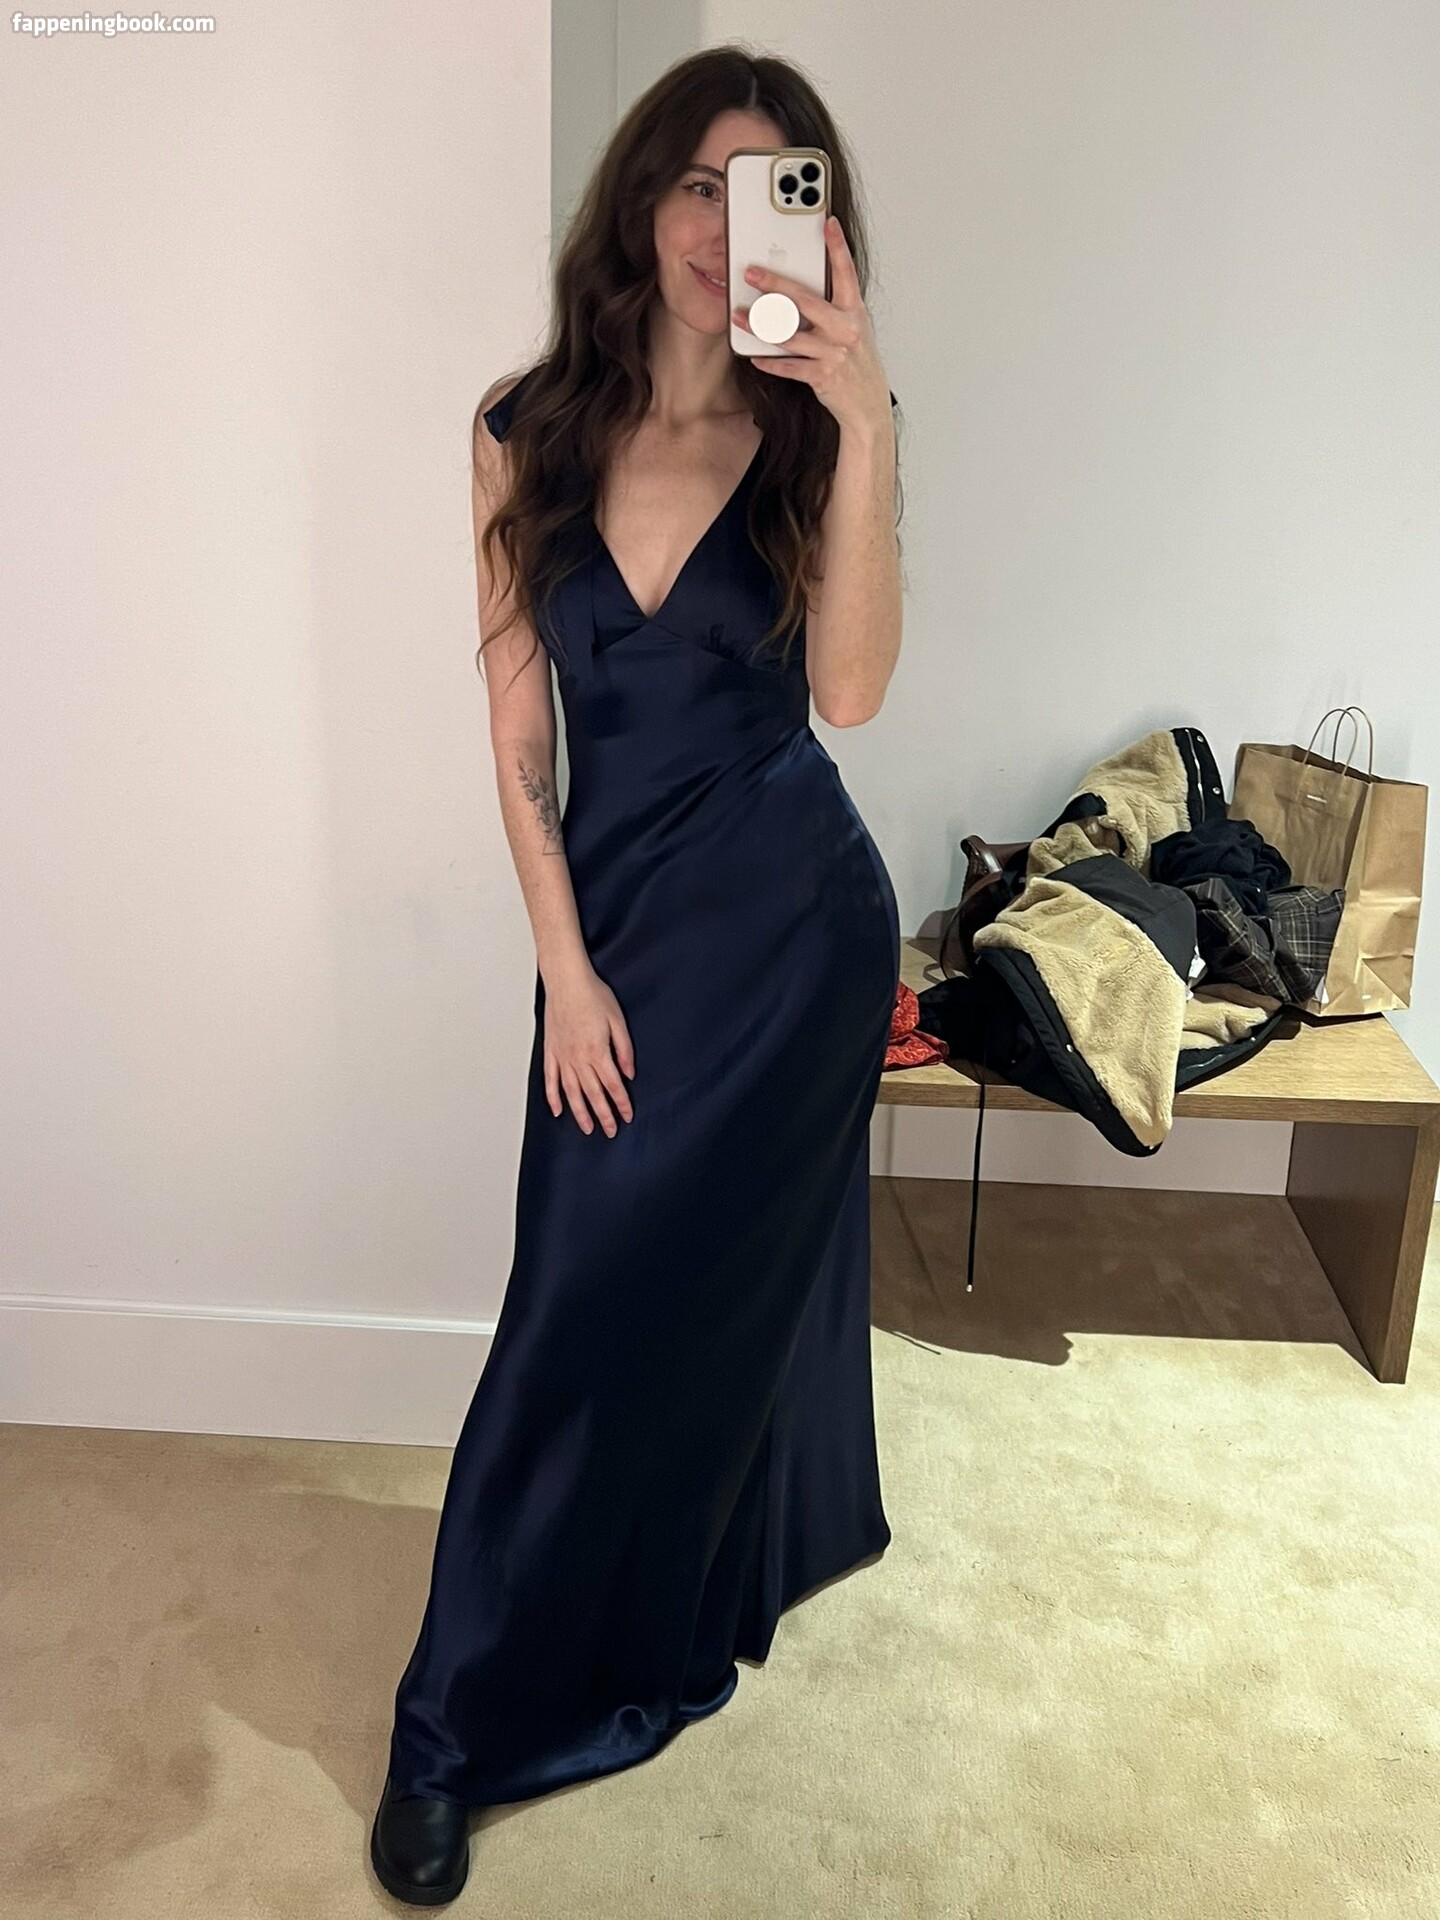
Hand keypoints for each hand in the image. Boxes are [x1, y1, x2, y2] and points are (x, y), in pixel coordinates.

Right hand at [542, 963, 634, 1135]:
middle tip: (610, 1131)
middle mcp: (578, 1058)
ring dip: (580, 1113)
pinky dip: (553, 1097)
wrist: (567, 981)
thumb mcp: (618, 1021)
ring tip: (587, 1128)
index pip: (613, 1085)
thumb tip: (629, 1073)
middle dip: (603, 1115)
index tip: (627, 1116)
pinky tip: (558, 1111)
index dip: (621, 1103)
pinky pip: (551, 1079)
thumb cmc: (592, 996)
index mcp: (597, 1051)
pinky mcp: (550, 1051)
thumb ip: (624, 1049)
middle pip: (593, 1094)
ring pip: (571, 1092)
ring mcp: (562, 1056)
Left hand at [731, 214, 891, 437]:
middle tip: (752, 272)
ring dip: (760, 326)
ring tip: (739, 317)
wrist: (867, 405)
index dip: (838, 247)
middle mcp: (845, 329)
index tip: (827, 223)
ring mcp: (833, 353)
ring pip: (790, 335)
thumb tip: (799, 290)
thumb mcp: (853, 330)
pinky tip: (754, 356)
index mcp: (854, 312)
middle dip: (776, 284)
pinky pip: (789, 366)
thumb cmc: (857, 363)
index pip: (847, 272)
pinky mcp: (822, 376)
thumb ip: (834, 308)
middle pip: (806, 300)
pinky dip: (769, 362)